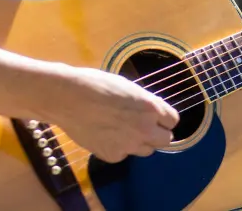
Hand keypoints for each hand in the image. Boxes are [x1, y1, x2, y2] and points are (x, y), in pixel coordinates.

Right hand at [46, 65, 179, 162]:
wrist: (68, 98)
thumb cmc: (97, 85)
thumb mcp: (128, 88)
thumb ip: (145, 103)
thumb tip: (153, 112)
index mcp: (151, 107)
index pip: (173, 120)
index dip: (164, 118)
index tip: (156, 117)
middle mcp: (144, 129)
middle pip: (166, 140)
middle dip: (157, 133)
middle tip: (143, 127)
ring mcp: (129, 145)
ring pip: (146, 150)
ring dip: (140, 142)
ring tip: (121, 130)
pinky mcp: (113, 156)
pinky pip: (124, 155)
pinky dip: (118, 148)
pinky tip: (104, 134)